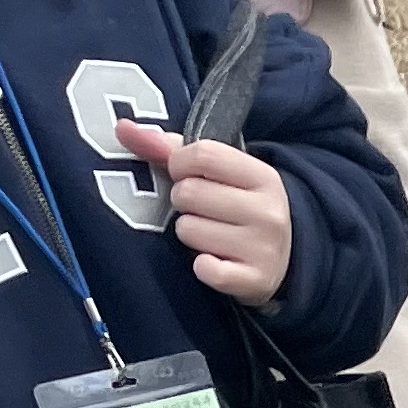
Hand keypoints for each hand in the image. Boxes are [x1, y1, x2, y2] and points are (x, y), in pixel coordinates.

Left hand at [115, 118, 291, 306]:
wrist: (286, 259)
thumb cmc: (238, 207)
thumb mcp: (218, 174)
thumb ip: (168, 148)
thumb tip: (121, 127)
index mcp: (262, 176)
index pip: (203, 154)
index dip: (180, 164)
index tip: (185, 175)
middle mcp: (268, 211)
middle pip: (189, 192)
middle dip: (182, 201)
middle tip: (200, 210)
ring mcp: (264, 248)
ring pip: (188, 230)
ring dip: (188, 233)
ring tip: (208, 235)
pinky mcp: (256, 281)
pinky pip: (205, 269)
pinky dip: (201, 266)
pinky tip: (213, 261)